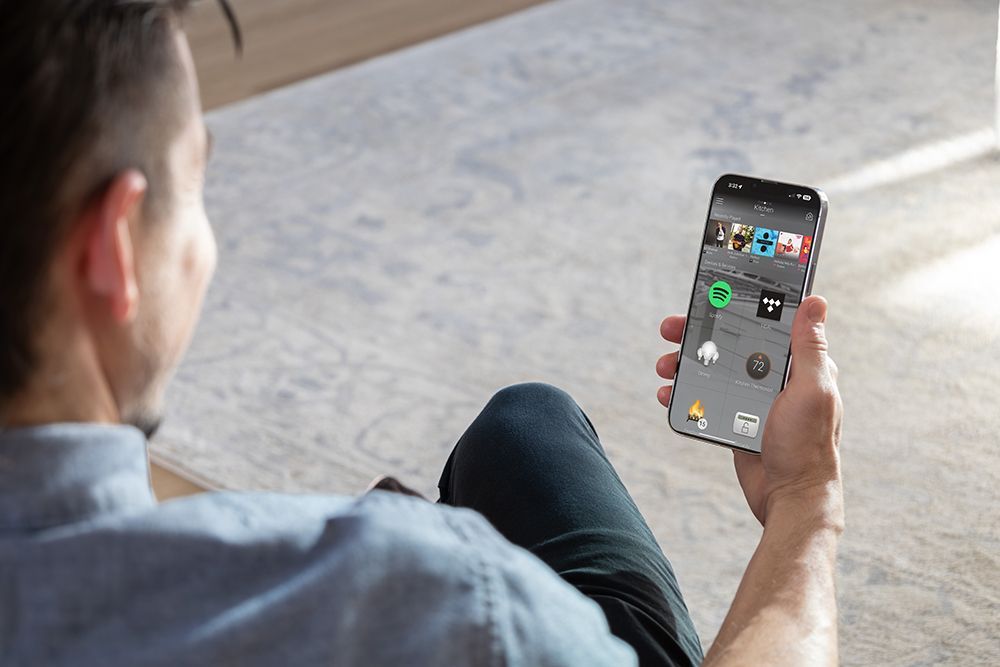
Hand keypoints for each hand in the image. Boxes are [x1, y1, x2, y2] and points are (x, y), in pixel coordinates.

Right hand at [657, 295, 842, 527]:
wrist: (790, 497)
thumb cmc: (809, 446)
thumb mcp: (812, 390)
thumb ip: (809, 348)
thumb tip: (816, 302)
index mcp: (798, 364)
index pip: (763, 322)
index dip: (734, 306)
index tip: (707, 297)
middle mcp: (775, 376)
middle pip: (729, 341)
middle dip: (697, 333)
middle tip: (671, 329)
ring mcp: (752, 397)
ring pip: (711, 368)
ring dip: (684, 363)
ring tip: (665, 366)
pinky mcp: (735, 417)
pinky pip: (704, 397)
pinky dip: (683, 393)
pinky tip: (668, 393)